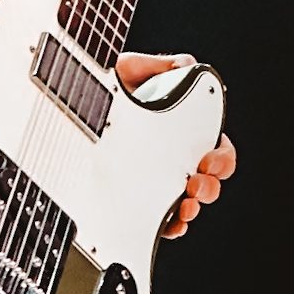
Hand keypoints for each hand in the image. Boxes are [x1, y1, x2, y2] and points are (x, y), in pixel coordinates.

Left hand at [116, 51, 236, 240]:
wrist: (71, 108)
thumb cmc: (105, 91)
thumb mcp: (134, 69)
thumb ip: (164, 65)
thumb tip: (186, 66)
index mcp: (183, 132)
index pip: (217, 150)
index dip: (221, 158)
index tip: (209, 159)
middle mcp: (175, 161)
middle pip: (209, 182)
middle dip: (211, 186)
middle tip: (196, 182)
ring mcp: (159, 185)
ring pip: (190, 205)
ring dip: (194, 208)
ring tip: (185, 204)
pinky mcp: (141, 204)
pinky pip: (163, 223)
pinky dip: (173, 227)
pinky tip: (171, 223)